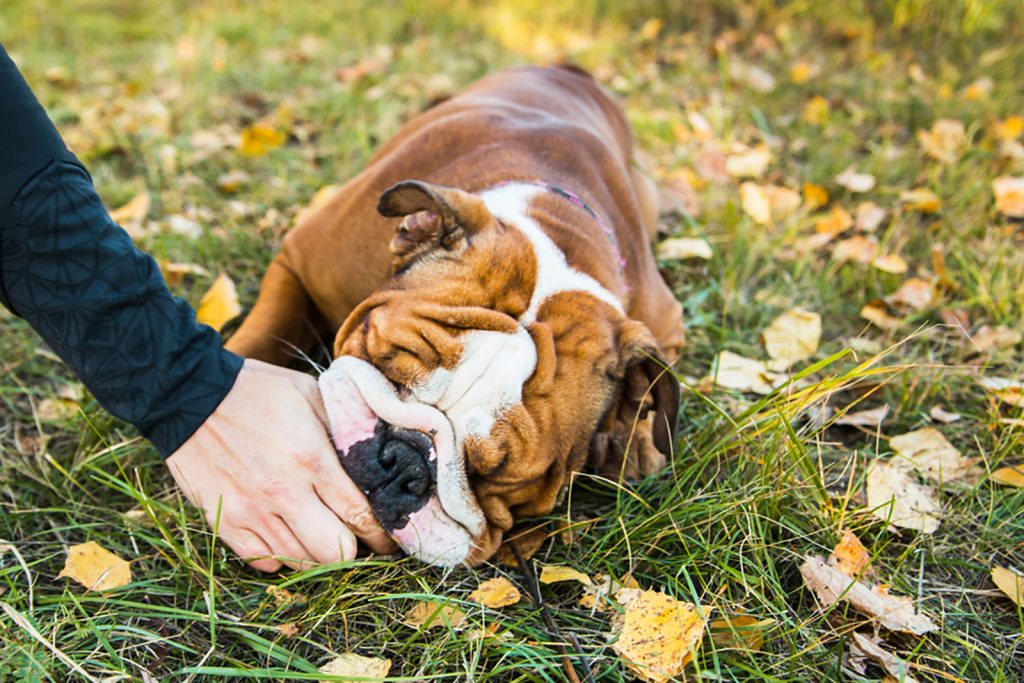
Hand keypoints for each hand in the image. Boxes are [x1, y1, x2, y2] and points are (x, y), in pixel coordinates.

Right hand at [166, 358, 395, 571]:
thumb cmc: (258, 391)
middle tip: (357, 539)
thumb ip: (346, 426)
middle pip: (334, 553)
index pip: (360, 515)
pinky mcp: (224, 523)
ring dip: (318, 553)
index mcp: (311, 459)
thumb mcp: (312, 394)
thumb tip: (381, 450)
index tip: (389, 538)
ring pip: (300, 562)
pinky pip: (264, 561)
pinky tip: (287, 533)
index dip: (382, 535)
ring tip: (323, 535)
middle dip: (354, 550)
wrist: (189, 395)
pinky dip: (281, 555)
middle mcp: (283, 493)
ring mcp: (251, 512)